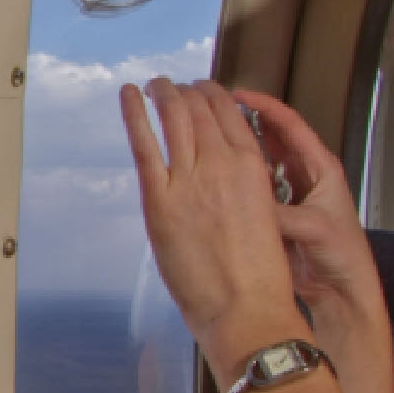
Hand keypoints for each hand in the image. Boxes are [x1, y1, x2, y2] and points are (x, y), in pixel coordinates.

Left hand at [120, 77, 309, 377]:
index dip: (213, 96)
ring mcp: (189, 180)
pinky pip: (145, 145)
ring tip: (154, 84)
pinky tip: (129, 93)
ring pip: (175, 119)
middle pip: (200, 111)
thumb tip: (223, 186)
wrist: (246, 308)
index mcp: (254, 168)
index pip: (230, 115)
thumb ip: (243, 193)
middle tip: (172, 84)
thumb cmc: (259, 278)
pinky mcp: (160, 201)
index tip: (203, 89)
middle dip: (185, 93)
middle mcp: (222, 164)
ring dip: (163, 95)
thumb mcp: (264, 218)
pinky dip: (135, 114)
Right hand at [238, 92, 383, 334]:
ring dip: (239, 152)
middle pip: (272, 139)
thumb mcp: (314, 230)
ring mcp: (291, 196)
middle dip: (246, 123)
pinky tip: (216, 180)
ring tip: (211, 140)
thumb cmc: (342, 257)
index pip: (290, 126)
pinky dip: (237, 183)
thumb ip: (282, 215)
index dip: (265, 107)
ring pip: (260, 164)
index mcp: (321, 169)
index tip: (237, 95)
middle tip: (215, 113)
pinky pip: (253, 191)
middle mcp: (305, 177)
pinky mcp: (280, 216)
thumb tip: (249, 204)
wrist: (343, 292)